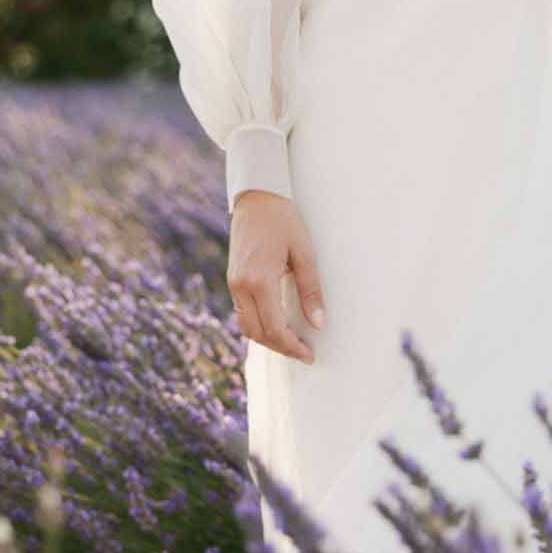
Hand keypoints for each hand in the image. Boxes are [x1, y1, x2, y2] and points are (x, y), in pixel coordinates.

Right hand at [227, 190, 327, 364]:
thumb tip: (318, 323)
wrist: (256, 198)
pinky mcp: (232, 280)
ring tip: (292, 342)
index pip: (274, 329)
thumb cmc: (283, 220)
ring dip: (268, 339)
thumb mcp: (304, 253)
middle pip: (258, 334)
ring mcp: (233, 283)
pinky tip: (277, 324)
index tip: (309, 354)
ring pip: (247, 327)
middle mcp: (241, 286)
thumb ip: (311, 290)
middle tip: (304, 352)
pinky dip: (259, 325)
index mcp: (259, 280)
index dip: (292, 347)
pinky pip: (243, 313)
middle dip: (281, 348)